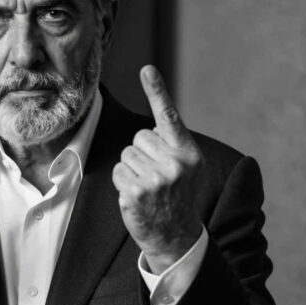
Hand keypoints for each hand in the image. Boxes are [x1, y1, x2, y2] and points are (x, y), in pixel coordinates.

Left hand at [112, 65, 203, 273]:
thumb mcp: (185, 167)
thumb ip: (172, 145)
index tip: (146, 69)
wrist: (176, 235)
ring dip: (131, 169)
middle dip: (142, 153)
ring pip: (126, 154)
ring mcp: (156, 178)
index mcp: (188, 152)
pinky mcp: (137, 191)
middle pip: (139, 137)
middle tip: (156, 176)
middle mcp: (175, 163)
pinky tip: (137, 196)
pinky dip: (122, 182)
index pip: (170, 116)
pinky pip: (117, 171)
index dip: (157, 90)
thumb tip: (148, 128)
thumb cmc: (176, 195)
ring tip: (148, 187)